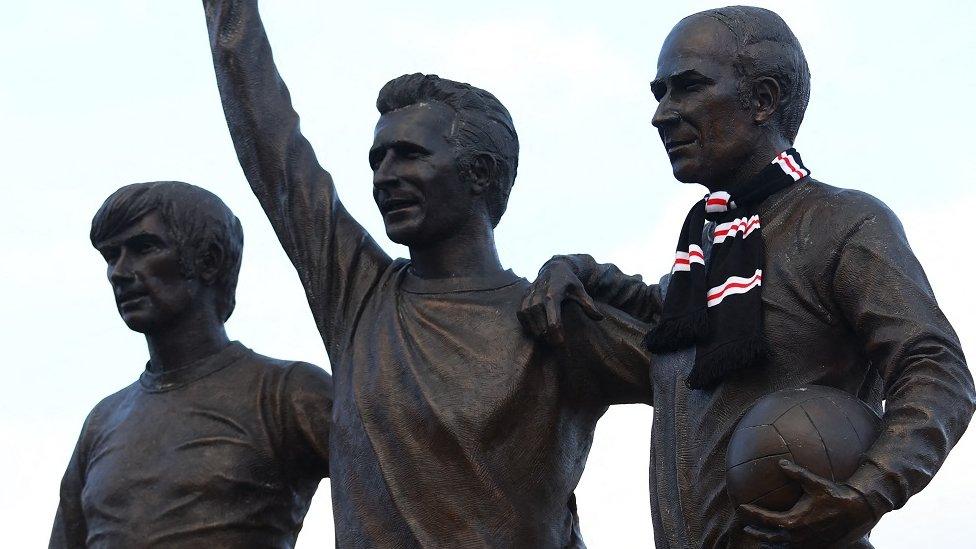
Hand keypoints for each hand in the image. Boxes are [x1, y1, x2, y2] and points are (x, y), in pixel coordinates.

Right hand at [517, 259, 602, 345]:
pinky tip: (536, 329)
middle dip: (547, 336)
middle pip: (540, 324)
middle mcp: (538, 297)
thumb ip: (588, 304)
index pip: (553, 321)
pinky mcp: (522, 299)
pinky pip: (521, 316)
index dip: (556, 335)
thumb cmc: (568, 282)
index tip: (561, 343)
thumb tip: (600, 318)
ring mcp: (528, 298)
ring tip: (546, 338)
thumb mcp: (580, 290)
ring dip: (537, 332)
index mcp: (553, 295)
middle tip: (555, 342)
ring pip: (529, 322)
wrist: (553, 268)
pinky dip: (527, 325)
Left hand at [738, 460, 876, 547]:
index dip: (752, 513)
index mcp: (793, 521)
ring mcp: (806, 543)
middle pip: (769, 537)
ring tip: (760, 536)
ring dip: (768, 542)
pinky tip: (781, 541)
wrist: (856, 512)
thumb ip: (795, 473)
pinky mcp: (815, 546)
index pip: (765, 519)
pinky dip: (783, 546)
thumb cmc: (834, 495)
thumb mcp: (813, 482)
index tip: (742, 507)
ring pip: (780, 546)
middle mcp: (797, 535)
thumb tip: (780, 463)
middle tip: (745, 526)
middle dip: (756, 532)